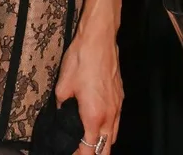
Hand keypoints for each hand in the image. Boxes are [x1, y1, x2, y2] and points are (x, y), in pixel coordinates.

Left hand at [55, 25, 122, 154]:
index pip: (89, 150)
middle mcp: (109, 115)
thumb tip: (61, 113)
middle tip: (80, 150)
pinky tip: (98, 122)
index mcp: (94, 116)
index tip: (69, 151)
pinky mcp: (120, 96)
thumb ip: (62, 106)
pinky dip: (109, 130)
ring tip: (89, 141)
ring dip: (102, 144)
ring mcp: (117, 106)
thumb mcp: (62, 86)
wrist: (99, 38)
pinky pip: (116, 122)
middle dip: (94, 154)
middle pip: (106, 150)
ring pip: (113, 137)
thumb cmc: (81, 59)